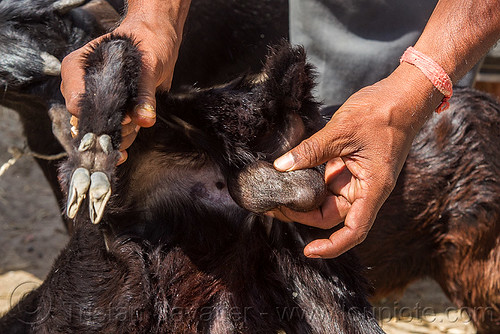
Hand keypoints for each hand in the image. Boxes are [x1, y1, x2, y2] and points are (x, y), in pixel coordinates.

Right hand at [61, 16, 182, 163]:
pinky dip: (123, 138)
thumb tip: (145, 120)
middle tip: (134, 120)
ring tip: (138, 119)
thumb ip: (145, 93)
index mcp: (76, 68)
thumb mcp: (149, 65)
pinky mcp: (108, 110)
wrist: (156, 42)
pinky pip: (109, 133)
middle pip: (86, 122)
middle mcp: (79, 86)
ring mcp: (93, 100)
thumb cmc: (148, 44)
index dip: (100, 116)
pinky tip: (134, 136)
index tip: (124, 116)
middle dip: (113, 128)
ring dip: (122, 134)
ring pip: (99, 131)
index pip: (76, 103)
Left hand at [272, 63, 439, 257]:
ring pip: (326, 200)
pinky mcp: (348, 167)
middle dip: (302, 215)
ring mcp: (356, 178)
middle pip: (332, 215)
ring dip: (303, 198)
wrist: (403, 95)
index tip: (309, 251)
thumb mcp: (342, 130)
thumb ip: (311, 150)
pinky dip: (308, 181)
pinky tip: (289, 175)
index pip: (355, 231)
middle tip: (273, 205)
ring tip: (276, 190)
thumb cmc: (384, 112)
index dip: (333, 246)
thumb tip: (281, 166)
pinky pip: (326, 182)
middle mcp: (365, 189)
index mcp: (373, 188)